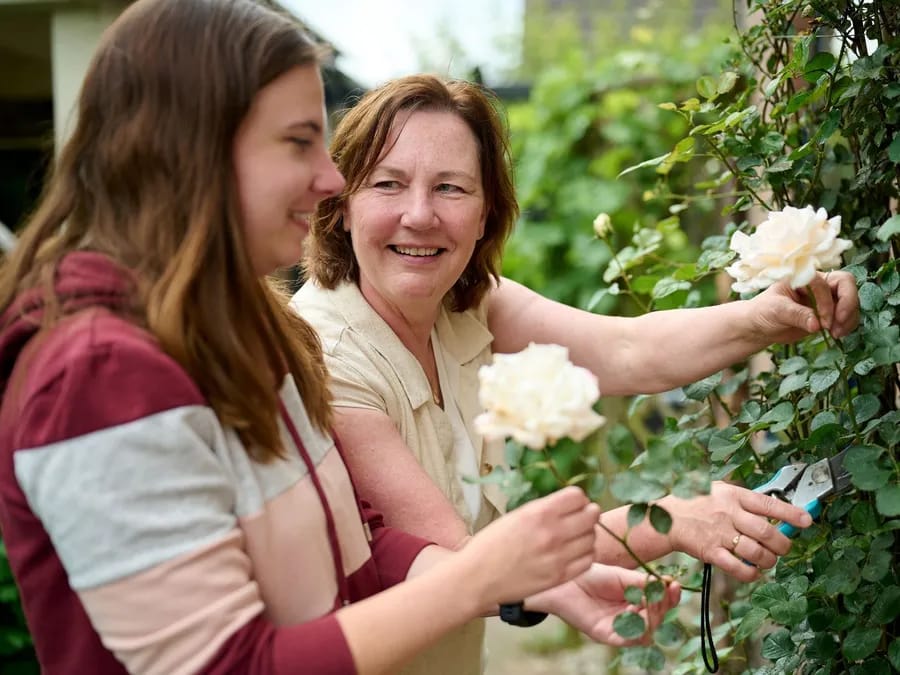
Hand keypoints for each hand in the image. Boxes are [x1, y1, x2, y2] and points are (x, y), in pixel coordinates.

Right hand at [460, 486, 599, 605]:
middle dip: (587, 514)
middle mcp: (552, 533)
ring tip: (574, 538)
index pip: (578, 496)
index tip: (572, 504)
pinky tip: (573, 553)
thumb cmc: (491, 544)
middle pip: (591, 515)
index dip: (577, 499)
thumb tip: (569, 505)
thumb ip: (544, 510)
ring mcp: (558, 556)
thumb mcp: (516, 516)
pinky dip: (584, 555)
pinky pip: (588, 560)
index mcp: (539, 513)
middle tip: (579, 519)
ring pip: (592, 538)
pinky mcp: (560, 577)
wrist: (477, 578)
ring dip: (586, 535)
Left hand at [529, 564, 680, 645]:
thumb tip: (667, 585)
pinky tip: (634, 609)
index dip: (670, 598)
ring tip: (647, 600)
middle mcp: (629, 617)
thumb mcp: (622, 576)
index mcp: (635, 602)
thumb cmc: (592, 575)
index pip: (660, 606)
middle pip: (656, 621)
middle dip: (663, 606)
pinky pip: (628, 639)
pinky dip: (636, 626)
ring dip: (652, 617)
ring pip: (646, 633)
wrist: (566, 579)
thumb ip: (643, 583)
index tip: (675, 585)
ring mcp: (619, 627)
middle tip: (663, 592)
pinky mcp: (606, 635)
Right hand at [659, 481, 812, 581]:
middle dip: (783, 544)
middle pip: (766, 532)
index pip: (768, 504)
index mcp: (733, 496)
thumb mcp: (720, 491)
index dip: (791, 513)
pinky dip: (751, 574)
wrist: (666, 517)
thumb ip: (745, 501)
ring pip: (756, 552)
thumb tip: (775, 512)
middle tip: (785, 548)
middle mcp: (728, 514)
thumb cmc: (696, 503)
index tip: (807, 520)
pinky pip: (738, 568)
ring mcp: (720, 534)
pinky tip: (754, 572)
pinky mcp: (711, 552)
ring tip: (769, 560)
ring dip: (769, 560)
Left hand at [748, 270, 859, 343]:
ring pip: (850, 302)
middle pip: (846, 286)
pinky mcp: (829, 313)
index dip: (828, 301)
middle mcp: (818, 285)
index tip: (822, 322)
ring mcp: (826, 299)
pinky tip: (837, 335)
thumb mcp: (776, 310)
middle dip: (847, 305)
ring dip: (849, 318)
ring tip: (836, 334)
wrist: (760, 326)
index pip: (827, 282)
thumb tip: (816, 325)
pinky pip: (846, 316)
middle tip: (838, 326)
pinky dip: (847, 325)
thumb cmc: (763, 311)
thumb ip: (796, 314)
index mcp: (804, 277)